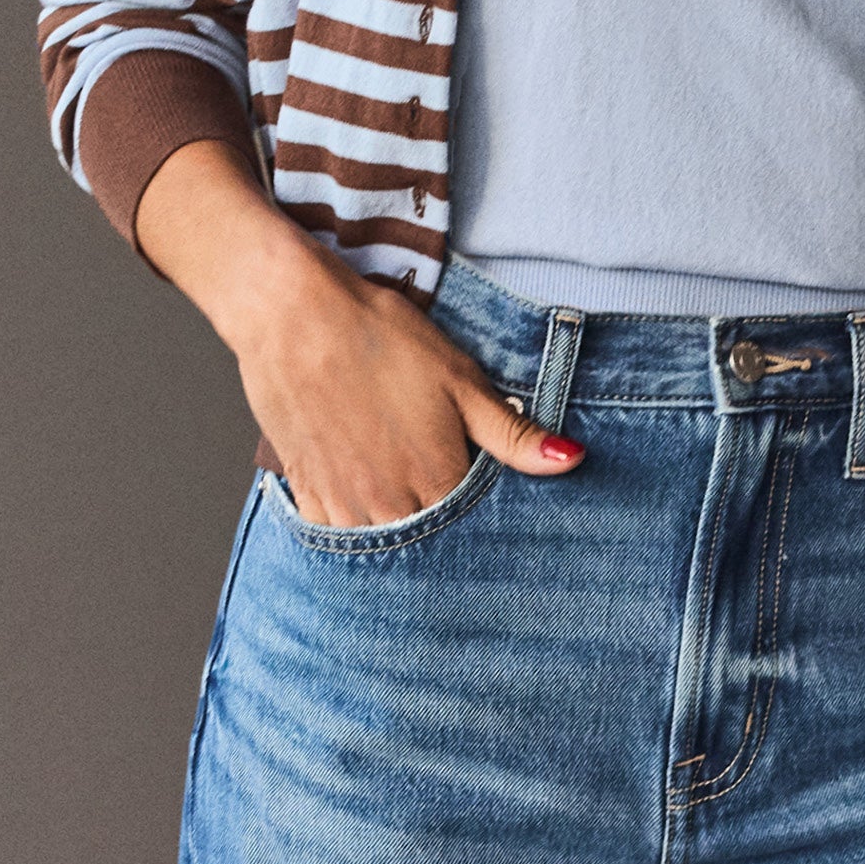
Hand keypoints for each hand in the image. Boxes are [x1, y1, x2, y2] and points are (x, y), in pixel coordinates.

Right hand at [133, 138, 583, 526]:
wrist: (294, 315)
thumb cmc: (381, 339)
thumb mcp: (460, 379)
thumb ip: (513, 434)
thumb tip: (570, 460)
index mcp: (436, 479)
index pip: (475, 529)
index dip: (487, 522)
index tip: (491, 505)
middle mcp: (388, 504)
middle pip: (429, 548)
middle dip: (446, 537)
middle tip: (450, 506)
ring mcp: (342, 504)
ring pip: (382, 548)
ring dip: (400, 535)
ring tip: (410, 502)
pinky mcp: (307, 491)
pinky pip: (335, 536)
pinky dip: (355, 526)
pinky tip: (367, 503)